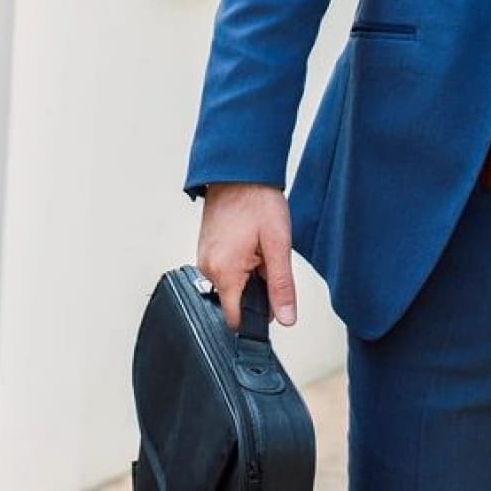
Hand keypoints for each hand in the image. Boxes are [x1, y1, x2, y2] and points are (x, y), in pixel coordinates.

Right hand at [195, 183, 296, 331]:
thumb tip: (286, 317)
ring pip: (231, 284)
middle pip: (235, 300)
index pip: (235, 319)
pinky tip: (248, 241)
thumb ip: (281, 286)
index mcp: (223, 271)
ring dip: (249, 274)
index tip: (271, 301)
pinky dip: (240, 262)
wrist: (239, 171)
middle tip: (268, 259)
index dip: (258, 316)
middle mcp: (207, 267)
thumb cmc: (257, 200)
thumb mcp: (278, 244)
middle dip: (256, 288)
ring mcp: (204, 257)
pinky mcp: (205, 248)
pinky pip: (225, 268)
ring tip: (258, 246)